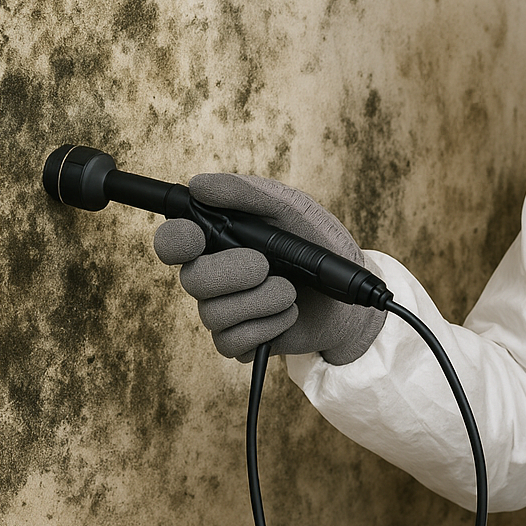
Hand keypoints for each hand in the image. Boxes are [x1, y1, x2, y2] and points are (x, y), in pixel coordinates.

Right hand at [152, 173, 385, 364]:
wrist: (352, 296)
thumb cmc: (320, 244)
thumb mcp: (292, 208)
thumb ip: (248, 192)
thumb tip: (200, 184)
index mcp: (220, 239)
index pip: (173, 240)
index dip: (174, 240)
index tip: (195, 238)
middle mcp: (215, 275)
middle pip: (192, 280)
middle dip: (231, 273)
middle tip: (265, 266)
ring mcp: (225, 310)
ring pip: (214, 314)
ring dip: (261, 301)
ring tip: (290, 291)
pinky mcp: (240, 342)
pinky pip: (234, 341)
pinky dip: (269, 326)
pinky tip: (288, 314)